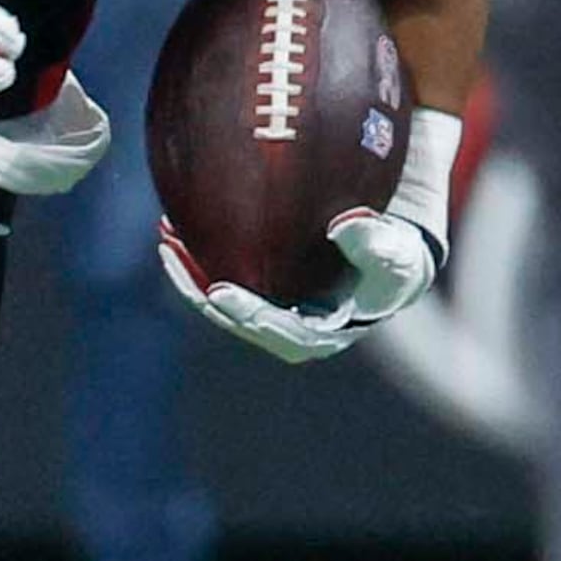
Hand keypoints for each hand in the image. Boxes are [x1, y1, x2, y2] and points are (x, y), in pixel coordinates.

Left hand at [156, 204, 442, 365]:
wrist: (390, 256)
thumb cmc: (395, 260)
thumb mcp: (395, 255)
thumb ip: (374, 243)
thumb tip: (343, 225)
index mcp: (321, 334)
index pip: (278, 333)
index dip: (248, 314)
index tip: (220, 293)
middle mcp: (288, 330)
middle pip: (236, 319)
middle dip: (200, 291)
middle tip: (173, 255)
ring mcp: (270, 311)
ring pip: (220, 300)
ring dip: (189, 272)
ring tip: (165, 237)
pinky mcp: (258, 290)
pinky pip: (220, 277)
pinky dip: (197, 256)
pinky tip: (175, 226)